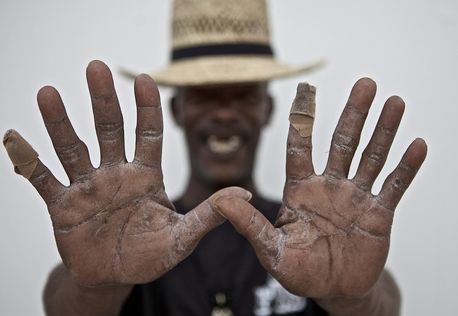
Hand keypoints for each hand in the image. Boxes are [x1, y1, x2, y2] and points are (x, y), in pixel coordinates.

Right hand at [3, 60, 249, 286]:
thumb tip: (245, 194)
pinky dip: (28, 161)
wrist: (115, 276)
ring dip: (60, 122)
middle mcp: (115, 173)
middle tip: (95, 67)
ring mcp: (87, 187)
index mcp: (145, 176)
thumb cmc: (150, 254)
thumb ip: (208, 215)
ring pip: (73, 148)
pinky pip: (42, 179)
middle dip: (103, 101)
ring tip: (48, 93)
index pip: (148, 134)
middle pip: (109, 130)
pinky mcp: (62, 205)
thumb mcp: (181, 237)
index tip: (147, 79)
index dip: (147, 108)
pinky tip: (14, 138)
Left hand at [214, 78, 426, 298]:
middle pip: (343, 143)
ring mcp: (356, 198)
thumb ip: (249, 224)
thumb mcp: (271, 249)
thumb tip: (221, 200)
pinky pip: (394, 187)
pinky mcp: (379, 215)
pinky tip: (417, 145)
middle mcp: (330, 186)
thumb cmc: (298, 270)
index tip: (306, 91)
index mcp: (301, 190)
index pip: (300, 149)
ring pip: (371, 157)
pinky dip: (406, 168)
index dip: (302, 122)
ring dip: (384, 131)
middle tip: (366, 83)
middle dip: (354, 114)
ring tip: (395, 102)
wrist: (332, 290)